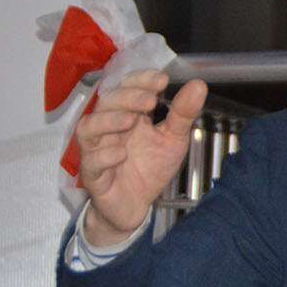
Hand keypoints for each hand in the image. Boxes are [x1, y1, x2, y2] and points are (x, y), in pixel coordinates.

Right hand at [76, 70, 207, 243]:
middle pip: (107, 102)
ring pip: (88, 128)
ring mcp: (98, 150)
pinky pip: (91, 161)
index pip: (127, 87)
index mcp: (129, 114)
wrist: (137, 206)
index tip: (161, 80)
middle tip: (150, 101)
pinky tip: (121, 154)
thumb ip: (183, 114)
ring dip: (108, 121)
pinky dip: (104, 155)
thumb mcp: (174, 139)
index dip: (141, 80)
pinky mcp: (93, 175)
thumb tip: (198, 85)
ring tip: (131, 121)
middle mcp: (110, 128)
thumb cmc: (151, 168)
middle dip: (128, 97)